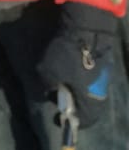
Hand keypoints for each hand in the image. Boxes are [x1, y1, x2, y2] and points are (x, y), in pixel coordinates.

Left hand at [38, 2, 117, 127]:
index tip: (57, 115)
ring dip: (76, 89)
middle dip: (71, 103)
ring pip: (89, 91)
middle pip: (87, 106)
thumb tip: (46, 92)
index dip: (69, 121)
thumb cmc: (68, 55)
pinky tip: (69, 67)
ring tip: (61, 78)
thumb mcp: (47, 73)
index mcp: (90, 101)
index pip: (84, 121)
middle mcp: (101, 93)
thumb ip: (45, 88)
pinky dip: (80, 77)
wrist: (88, 28)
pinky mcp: (104, 64)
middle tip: (57, 93)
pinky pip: (91, 78)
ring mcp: (105, 78)